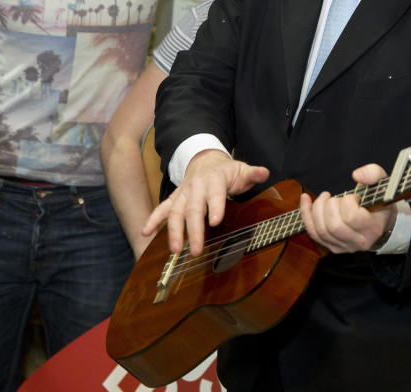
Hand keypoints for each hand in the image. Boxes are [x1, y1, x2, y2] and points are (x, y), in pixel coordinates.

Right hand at [142, 149, 268, 255]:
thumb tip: (265, 172)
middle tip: (196, 250)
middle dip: (194, 229)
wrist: (205, 160)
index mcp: (215, 179)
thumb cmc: (227, 171)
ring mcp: (184, 192)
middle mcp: (196, 186)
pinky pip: (162, 209)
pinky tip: (145, 233)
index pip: (215, 194)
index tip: (215, 221)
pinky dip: (153, 219)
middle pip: (193, 208)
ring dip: (174, 231)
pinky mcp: (175, 198)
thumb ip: (253, 174)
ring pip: (176, 212)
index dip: (215, 206)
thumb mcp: (241, 170)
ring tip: (175, 250)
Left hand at [299, 163, 396, 253]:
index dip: (348, 201)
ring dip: (317, 209)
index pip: (351, 217)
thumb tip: (357, 175)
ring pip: (321, 231)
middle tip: (336, 198)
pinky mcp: (333, 246)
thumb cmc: (381, 203)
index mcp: (373, 228)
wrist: (382, 224)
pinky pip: (313, 233)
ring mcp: (345, 247)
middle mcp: (359, 242)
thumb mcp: (383, 184)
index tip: (353, 197)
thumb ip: (373, 174)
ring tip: (325, 198)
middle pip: (333, 226)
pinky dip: (306, 214)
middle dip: (330, 206)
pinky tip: (306, 199)